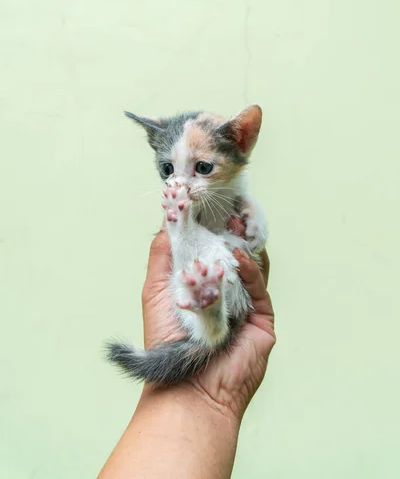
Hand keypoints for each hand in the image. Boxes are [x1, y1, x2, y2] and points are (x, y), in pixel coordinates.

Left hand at [141, 219, 275, 420]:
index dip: (208, 228)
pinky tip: (238, 254)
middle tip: (227, 209)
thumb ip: (162, 255)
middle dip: (230, 232)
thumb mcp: (157, 290)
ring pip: (250, 266)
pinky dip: (250, 267)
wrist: (190, 386)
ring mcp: (244, 304)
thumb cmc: (167, 340)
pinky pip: (259, 286)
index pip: (207, 250)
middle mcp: (223, 292)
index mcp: (200, 286)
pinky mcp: (262, 317)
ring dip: (244, 244)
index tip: (205, 204)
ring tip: (235, 223)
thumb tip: (166, 221)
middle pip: (232, 255)